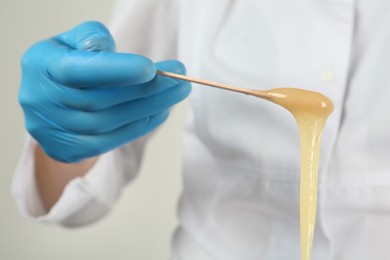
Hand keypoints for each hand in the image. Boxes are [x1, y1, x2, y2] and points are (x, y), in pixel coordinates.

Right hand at [19, 21, 190, 162]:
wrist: (46, 96)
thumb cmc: (66, 61)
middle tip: (178, 80)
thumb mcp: (73, 39)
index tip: (151, 69)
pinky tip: (160, 112)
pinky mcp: (69, 149)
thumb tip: (114, 54)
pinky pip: (110, 141)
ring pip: (109, 123)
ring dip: (148, 109)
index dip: (116, 71)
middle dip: (145, 91)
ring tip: (175, 94)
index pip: (78, 70)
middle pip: (100, 101)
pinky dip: (139, 126)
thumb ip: (91, 38)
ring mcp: (54, 130)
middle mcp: (42, 101)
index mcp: (41, 66)